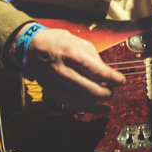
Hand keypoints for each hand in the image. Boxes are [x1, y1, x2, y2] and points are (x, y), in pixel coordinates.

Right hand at [6, 26, 125, 114]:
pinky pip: (74, 106)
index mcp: (73, 55)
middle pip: (93, 90)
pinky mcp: (55, 93)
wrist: (30, 48)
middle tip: (113, 90)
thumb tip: (106, 71)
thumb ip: (93, 57)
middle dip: (108, 93)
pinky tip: (99, 109)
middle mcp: (65, 72)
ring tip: (108, 100)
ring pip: (84, 101)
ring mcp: (59, 84)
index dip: (114, 79)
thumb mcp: (77, 41)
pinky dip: (89, 110)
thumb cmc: (54, 41)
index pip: (99, 72)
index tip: (121, 81)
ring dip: (100, 103)